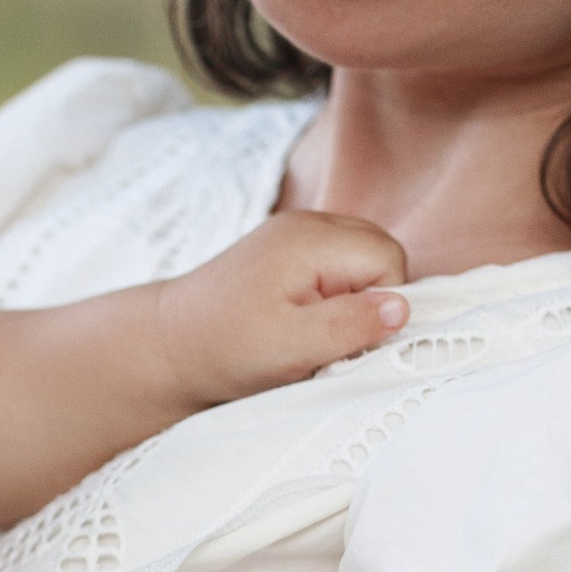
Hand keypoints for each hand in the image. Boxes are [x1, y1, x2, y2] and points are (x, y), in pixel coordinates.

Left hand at [155, 209, 409, 409]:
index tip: (344, 338)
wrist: (167, 345)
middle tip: (330, 337)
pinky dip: (335, 295)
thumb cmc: (223, 348)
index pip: (390, 260)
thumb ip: (348, 325)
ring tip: (313, 330)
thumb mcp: (289, 347)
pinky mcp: (290, 252)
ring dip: (354, 299)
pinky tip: (304, 320)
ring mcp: (298, 234)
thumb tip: (403, 308)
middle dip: (371, 299)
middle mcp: (308, 224)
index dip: (381, 306)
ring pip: (364, 260)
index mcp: (311, 239)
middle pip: (382, 253)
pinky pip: (340, 266)